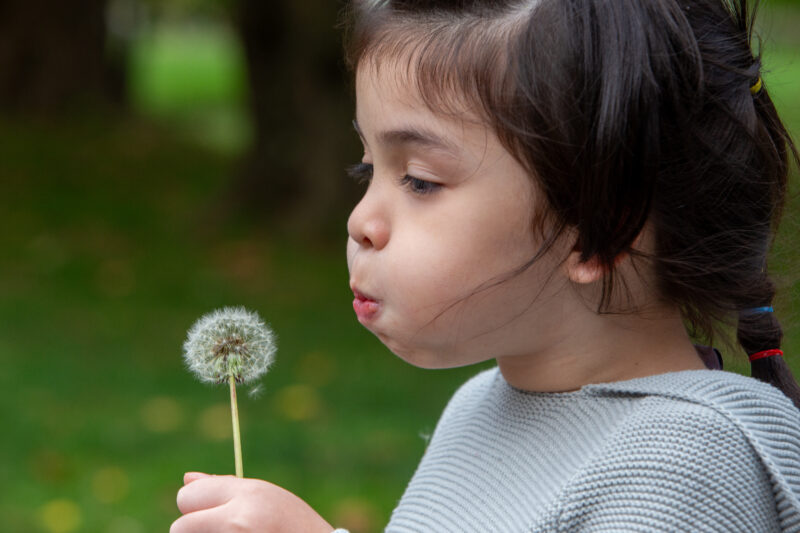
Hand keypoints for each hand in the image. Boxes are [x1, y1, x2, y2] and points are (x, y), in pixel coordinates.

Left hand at [170, 472, 334, 532]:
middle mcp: (237, 523)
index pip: (187, 496)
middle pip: (180, 527)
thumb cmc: (295, 527)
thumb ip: (226, 488)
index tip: (213, 514)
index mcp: (248, 497)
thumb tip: (187, 478)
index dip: (197, 506)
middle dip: (195, 530)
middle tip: (229, 531)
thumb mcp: (267, 498)